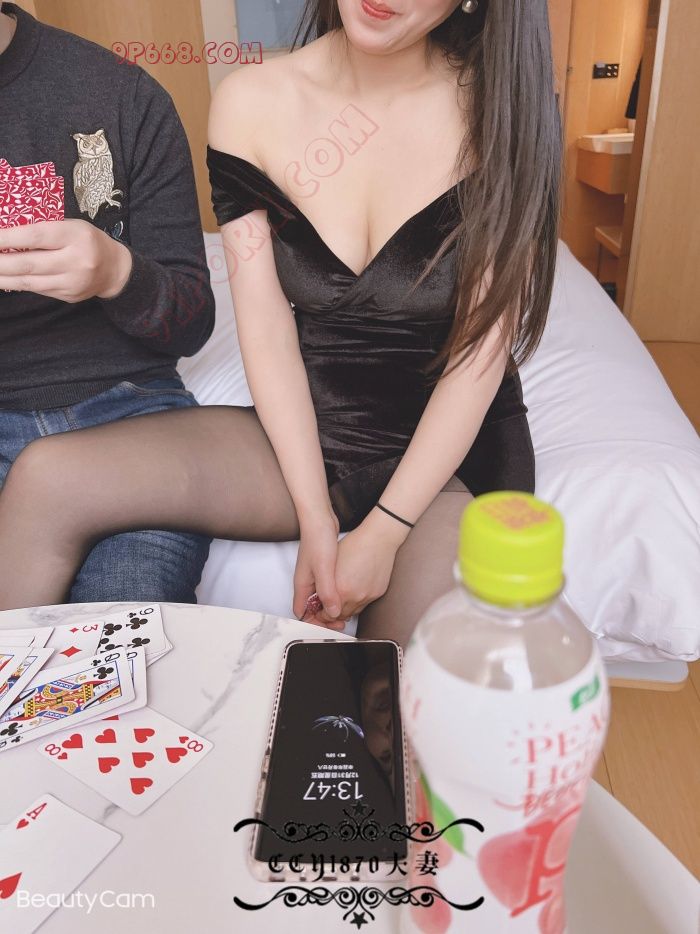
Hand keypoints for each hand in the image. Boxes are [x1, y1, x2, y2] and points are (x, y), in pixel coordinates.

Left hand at [0, 219, 132, 301]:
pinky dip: (17, 284)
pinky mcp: (68, 296)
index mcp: (75, 236)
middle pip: (29, 264)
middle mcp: (76, 261)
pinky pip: (37, 290)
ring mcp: (72, 282)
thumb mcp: (70, 227)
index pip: (36, 236)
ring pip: (29, 282)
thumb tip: (6, 239)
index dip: (7, 238)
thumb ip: (44, 231)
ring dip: (3, 277)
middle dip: (0, 263)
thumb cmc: (86, 241)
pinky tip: (4, 279)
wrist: (114, 270)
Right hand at [293, 510, 343, 630]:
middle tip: (341, 622)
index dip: (314, 623)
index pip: (302, 613)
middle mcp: (306, 582)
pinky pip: (327, 588)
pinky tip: (347, 594)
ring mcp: (314, 575)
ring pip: (320, 599)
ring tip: (346, 611)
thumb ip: (327, 592)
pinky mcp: (323, 569)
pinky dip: (335, 595)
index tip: (329, 626)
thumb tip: (332, 612)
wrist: (320, 519)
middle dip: (325, 618)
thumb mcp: (324, 569)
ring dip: (331, 607)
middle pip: (312, 609)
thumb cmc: (318, 540)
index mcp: (302, 585)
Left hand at [314, 508, 408, 623]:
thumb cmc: (355, 545)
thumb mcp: (331, 564)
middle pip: (341, 616)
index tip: (320, 609)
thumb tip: (318, 598)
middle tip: (328, 604)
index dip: (322, 613)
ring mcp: (368, 596)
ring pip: (353, 611)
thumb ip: (324, 586)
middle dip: (333, 612)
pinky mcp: (378, 593)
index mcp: (342, 589)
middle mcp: (356, 596)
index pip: (329, 614)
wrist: (378, 538)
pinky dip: (357, 601)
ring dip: (345, 608)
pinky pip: (364, 604)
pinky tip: (354, 590)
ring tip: (340, 597)